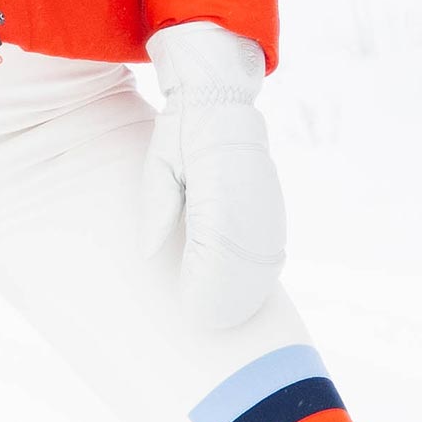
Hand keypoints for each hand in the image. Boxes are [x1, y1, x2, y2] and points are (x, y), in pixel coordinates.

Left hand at [138, 21, 286, 328]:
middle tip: (205, 324)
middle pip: (243, 263)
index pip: (215, 249)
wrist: (219, 96)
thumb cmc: (181, 131)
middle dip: (226, 299)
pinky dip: (260, 271)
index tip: (193, 310)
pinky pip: (270, 244)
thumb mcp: (160, 162)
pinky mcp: (271, 201)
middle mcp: (248, 197)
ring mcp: (264, 200)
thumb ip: (158, 207)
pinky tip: (248, 290)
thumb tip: (149, 252)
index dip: (206, 286)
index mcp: (217, 185)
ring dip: (246, 291)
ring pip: (263, 258)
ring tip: (226, 318)